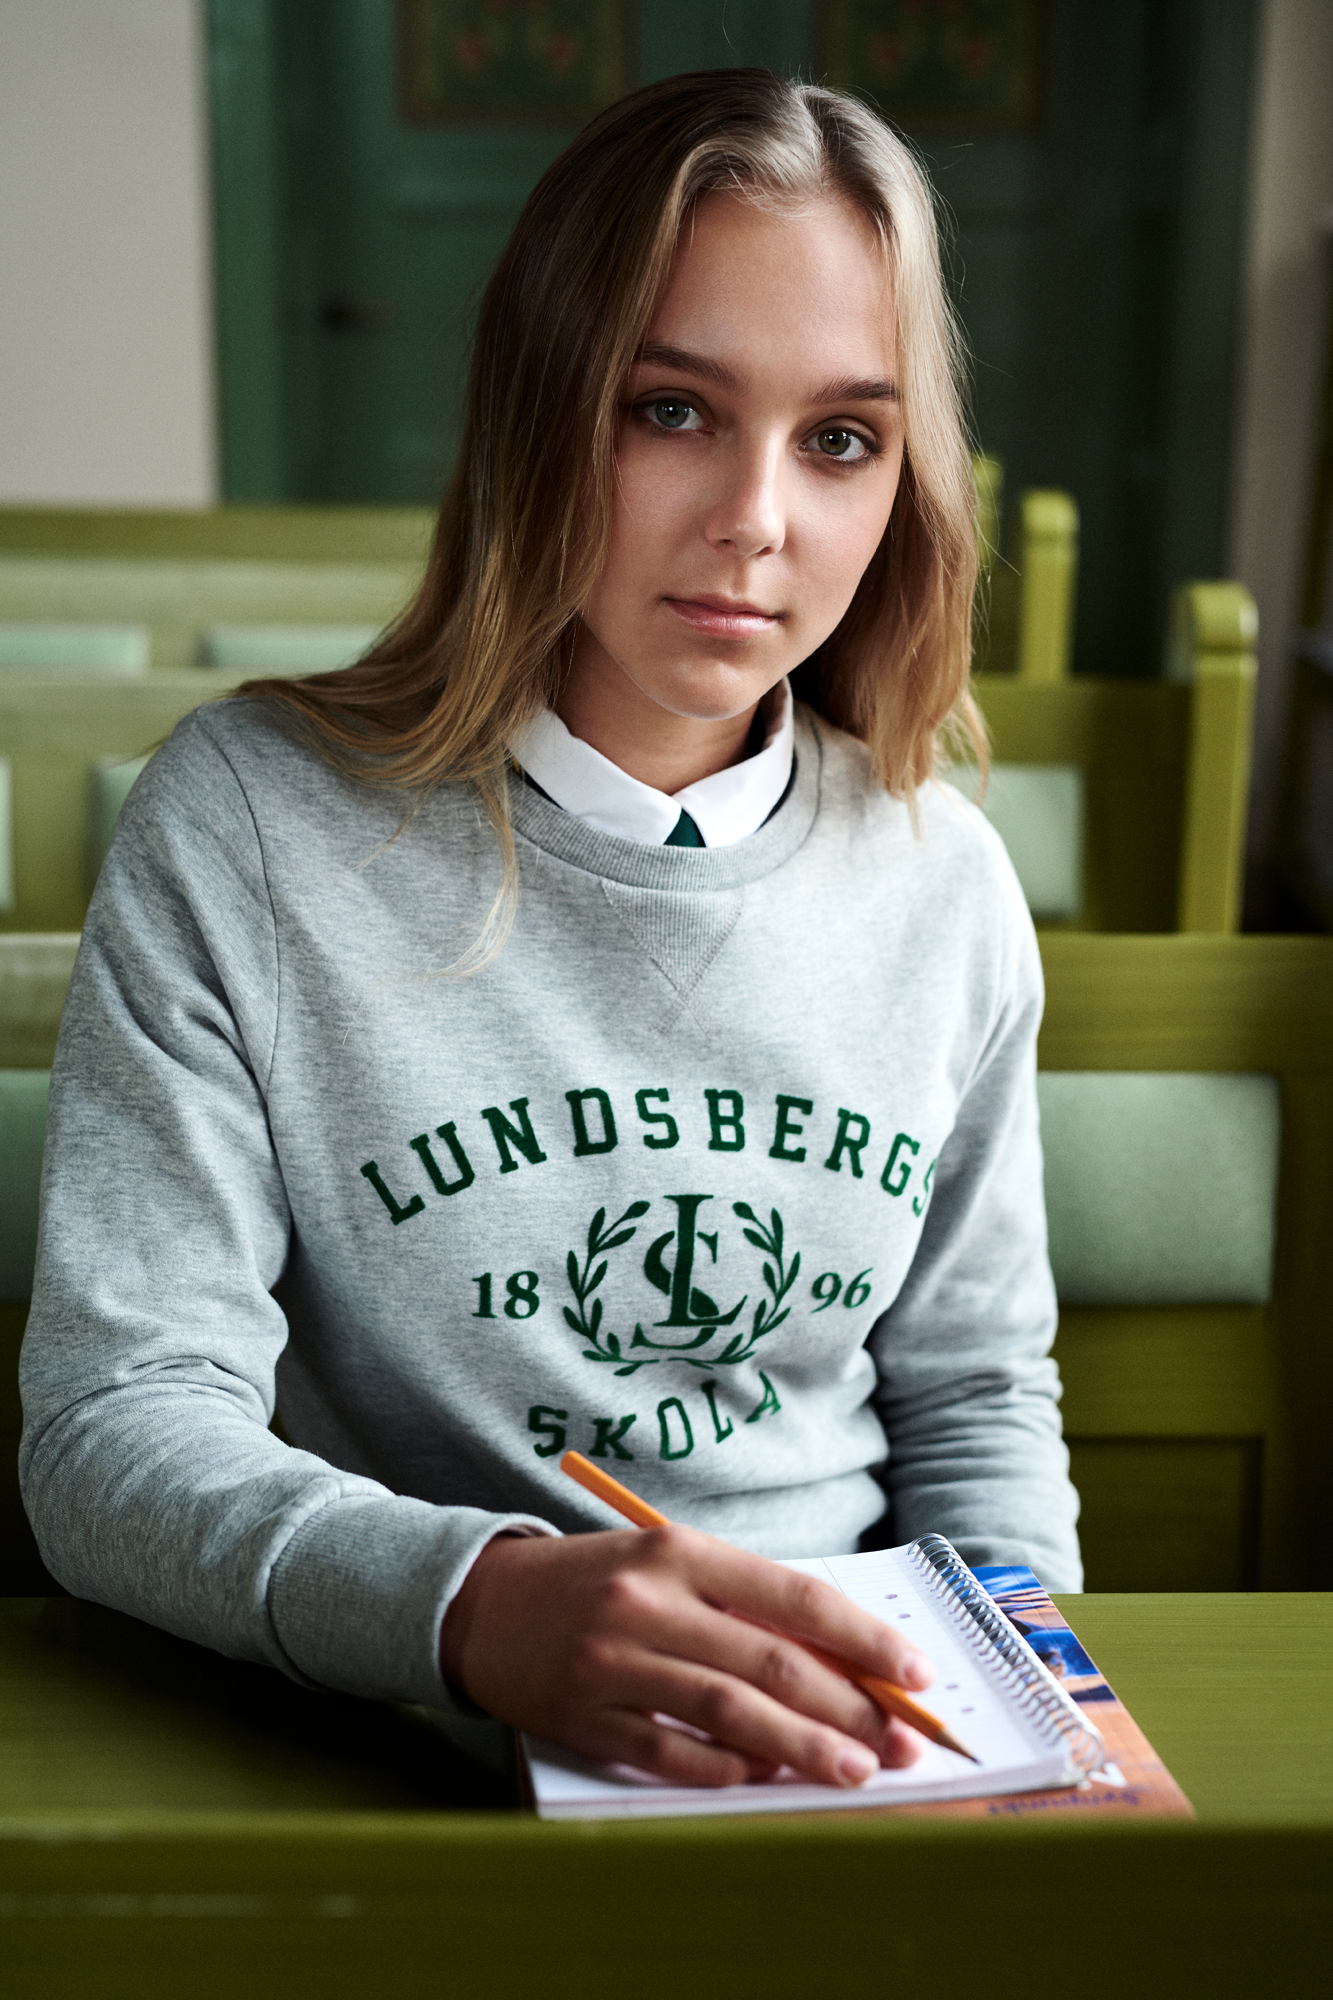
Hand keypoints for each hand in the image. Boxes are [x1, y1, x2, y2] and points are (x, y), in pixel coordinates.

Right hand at [439, 1525, 933, 1788]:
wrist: (483, 1602)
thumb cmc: (597, 1581)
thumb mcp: (668, 1565)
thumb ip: (743, 1604)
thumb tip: (839, 1663)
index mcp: (678, 1550)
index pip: (794, 1596)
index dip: (863, 1638)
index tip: (914, 1672)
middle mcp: (648, 1602)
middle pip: (770, 1662)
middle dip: (848, 1706)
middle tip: (899, 1742)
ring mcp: (612, 1661)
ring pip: (730, 1712)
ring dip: (802, 1748)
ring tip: (854, 1770)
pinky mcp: (584, 1716)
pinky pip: (672, 1752)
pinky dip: (726, 1771)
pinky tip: (764, 1779)